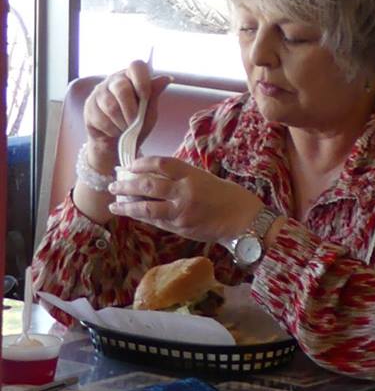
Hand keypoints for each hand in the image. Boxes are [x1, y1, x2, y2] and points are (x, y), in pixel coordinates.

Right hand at [82, 62, 169, 165]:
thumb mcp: (150, 110)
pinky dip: (112, 129)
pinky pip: (101, 118)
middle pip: (122, 89)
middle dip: (132, 110)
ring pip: (111, 106)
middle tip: (136, 122)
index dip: (142, 81)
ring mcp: (99, 92)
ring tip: (127, 128)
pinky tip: (115, 130)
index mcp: (132, 76)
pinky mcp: (89, 106)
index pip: (136, 66)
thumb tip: (167, 78)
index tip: (146, 97)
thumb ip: (154, 95)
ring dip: (122, 122)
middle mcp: (114, 80)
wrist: (117, 141)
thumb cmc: (137, 122)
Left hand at [108, 156, 265, 243]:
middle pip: (148, 185)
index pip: (162, 164)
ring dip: (127, 204)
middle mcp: (185, 191)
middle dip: (127, 184)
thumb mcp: (207, 179)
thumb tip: (157, 176)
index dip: (143, 163)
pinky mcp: (179, 227)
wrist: (244, 220)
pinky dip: (140, 216)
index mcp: (193, 175)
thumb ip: (184, 178)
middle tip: (114, 183)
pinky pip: (154, 220)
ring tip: (114, 202)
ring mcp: (180, 211)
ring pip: (145, 207)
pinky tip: (130, 214)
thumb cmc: (230, 197)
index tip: (130, 164)